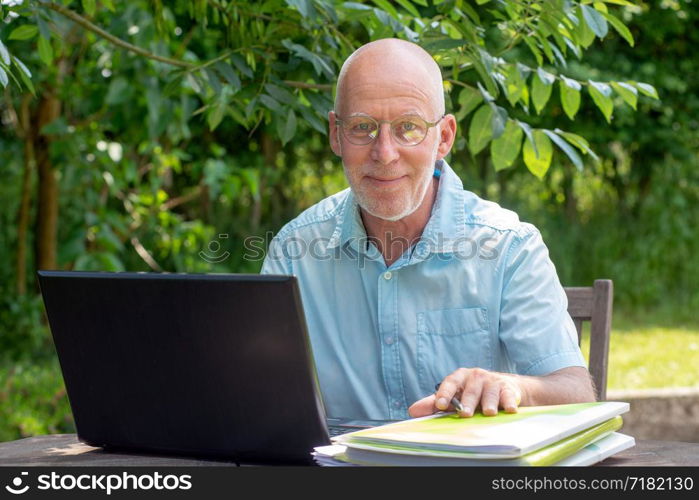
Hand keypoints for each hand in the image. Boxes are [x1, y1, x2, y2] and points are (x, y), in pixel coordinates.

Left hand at [408, 368, 522, 417]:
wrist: (504, 387)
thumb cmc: (473, 393)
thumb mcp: (455, 396)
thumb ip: (434, 403)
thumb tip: (413, 411)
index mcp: (460, 377)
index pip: (450, 383)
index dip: (444, 393)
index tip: (439, 405)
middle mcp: (476, 377)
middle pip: (471, 391)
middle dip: (468, 402)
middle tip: (465, 414)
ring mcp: (492, 382)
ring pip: (490, 393)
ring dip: (489, 403)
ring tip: (489, 412)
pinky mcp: (508, 389)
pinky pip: (509, 396)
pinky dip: (510, 402)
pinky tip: (510, 409)